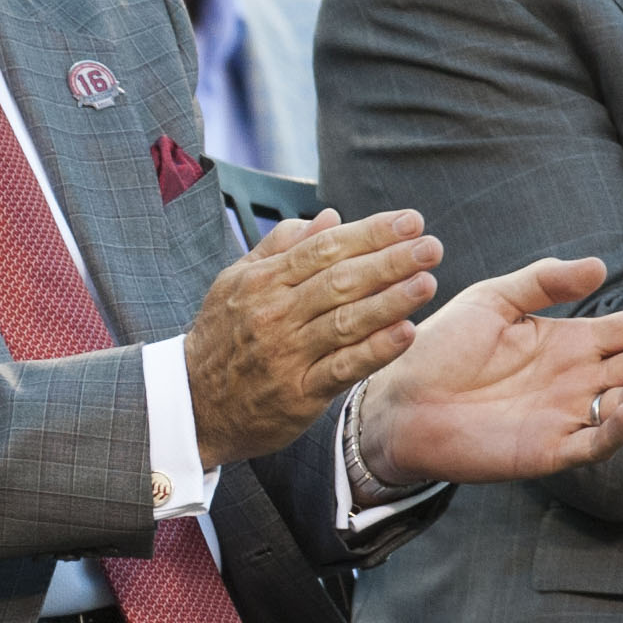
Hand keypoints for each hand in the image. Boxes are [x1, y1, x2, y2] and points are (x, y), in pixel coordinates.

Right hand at [183, 208, 444, 464]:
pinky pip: (342, 368)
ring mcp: (285, 356)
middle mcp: (273, 315)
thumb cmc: (221, 339)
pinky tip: (405, 334)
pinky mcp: (297, 395)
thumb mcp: (235, 284)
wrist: (190, 405)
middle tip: (432, 246)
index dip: (370, 233)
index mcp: (261, 282)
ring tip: (427, 282)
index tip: (411, 221)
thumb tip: (330, 217)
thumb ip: (281, 248)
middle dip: (390, 261)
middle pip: (339, 281)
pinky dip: (375, 351)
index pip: (323, 248)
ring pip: (345, 322)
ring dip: (390, 301)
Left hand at [352, 257, 622, 486]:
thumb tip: (600, 266)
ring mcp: (567, 415)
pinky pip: (596, 443)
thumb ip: (541, 282)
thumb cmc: (439, 349)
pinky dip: (616, 430)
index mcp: (570, 342)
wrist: (396, 400)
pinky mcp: (550, 450)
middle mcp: (577, 379)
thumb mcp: (491, 301)